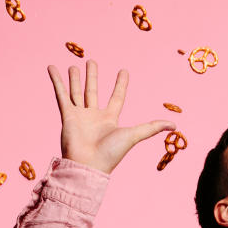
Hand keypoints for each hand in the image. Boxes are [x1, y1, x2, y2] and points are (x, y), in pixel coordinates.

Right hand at [47, 59, 175, 173]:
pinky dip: (57, 81)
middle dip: (93, 77)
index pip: (117, 97)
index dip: (121, 84)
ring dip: (75, 78)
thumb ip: (152, 127)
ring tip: (75, 65)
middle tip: (92, 62)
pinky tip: (52, 68)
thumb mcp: (134, 135)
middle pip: (94, 91)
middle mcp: (94, 116)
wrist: (88, 165)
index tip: (124, 71)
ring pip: (77, 92)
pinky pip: (61, 95)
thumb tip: (175, 125)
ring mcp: (80, 115)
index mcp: (111, 119)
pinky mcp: (67, 116)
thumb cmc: (111, 153)